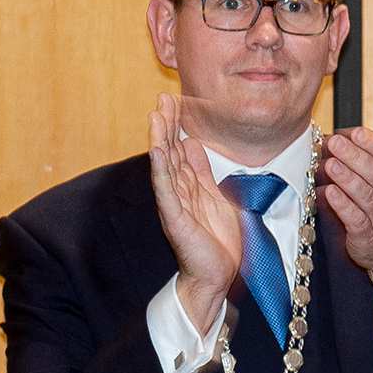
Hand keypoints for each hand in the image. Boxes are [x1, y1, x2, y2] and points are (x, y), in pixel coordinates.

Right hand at [148, 97, 243, 329]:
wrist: (216, 275)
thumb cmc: (217, 240)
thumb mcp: (215, 195)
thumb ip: (202, 171)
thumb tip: (192, 142)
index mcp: (189, 186)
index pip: (181, 148)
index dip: (178, 124)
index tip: (176, 99)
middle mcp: (178, 192)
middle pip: (170, 151)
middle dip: (167, 124)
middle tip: (164, 97)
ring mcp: (175, 204)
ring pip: (165, 166)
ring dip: (161, 139)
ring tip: (156, 115)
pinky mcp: (176, 218)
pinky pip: (167, 190)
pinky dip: (162, 169)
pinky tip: (159, 150)